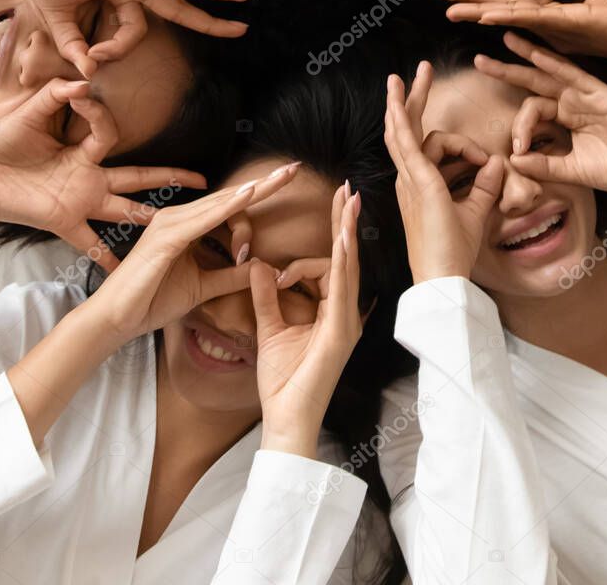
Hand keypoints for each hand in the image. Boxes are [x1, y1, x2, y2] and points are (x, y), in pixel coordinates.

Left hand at [0, 79, 204, 268]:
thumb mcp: (28, 113)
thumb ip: (56, 94)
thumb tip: (83, 82)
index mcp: (82, 150)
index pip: (110, 132)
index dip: (99, 112)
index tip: (81, 94)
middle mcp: (88, 176)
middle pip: (139, 177)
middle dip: (171, 177)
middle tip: (202, 179)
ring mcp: (79, 201)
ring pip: (126, 208)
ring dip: (153, 215)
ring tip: (182, 225)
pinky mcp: (62, 220)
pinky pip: (89, 244)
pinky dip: (106, 257)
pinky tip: (124, 272)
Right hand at [86, 163, 300, 343]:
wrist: (117, 320)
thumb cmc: (152, 300)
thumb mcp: (203, 287)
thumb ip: (231, 276)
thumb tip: (261, 267)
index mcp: (187, 227)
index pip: (230, 207)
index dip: (260, 197)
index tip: (288, 186)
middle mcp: (180, 218)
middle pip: (230, 197)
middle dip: (265, 183)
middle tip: (295, 168)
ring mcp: (171, 224)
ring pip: (221, 204)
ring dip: (254, 191)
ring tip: (283, 177)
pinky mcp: (167, 238)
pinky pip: (204, 219)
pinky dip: (228, 207)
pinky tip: (249, 195)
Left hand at [252, 183, 364, 458]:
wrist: (286, 419)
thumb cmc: (282, 382)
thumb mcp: (269, 328)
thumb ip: (266, 296)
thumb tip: (258, 265)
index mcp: (331, 311)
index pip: (330, 264)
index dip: (326, 238)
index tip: (312, 225)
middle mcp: (344, 313)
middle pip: (346, 257)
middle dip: (344, 221)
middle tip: (346, 188)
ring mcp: (346, 321)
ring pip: (348, 266)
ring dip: (347, 231)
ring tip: (348, 201)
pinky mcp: (340, 331)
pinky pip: (341, 288)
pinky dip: (342, 260)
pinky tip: (342, 237)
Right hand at [384, 63, 503, 282]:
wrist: (443, 277)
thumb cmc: (454, 252)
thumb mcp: (475, 211)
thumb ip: (486, 185)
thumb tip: (498, 161)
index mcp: (419, 185)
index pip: (426, 147)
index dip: (456, 141)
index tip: (485, 160)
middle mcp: (408, 178)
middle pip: (406, 130)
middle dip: (412, 99)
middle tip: (417, 72)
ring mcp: (410, 179)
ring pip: (406, 130)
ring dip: (408, 101)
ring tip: (414, 74)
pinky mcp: (418, 181)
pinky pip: (406, 143)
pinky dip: (401, 119)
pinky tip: (399, 100)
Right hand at [441, 0, 606, 68]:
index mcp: (555, 14)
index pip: (514, 1)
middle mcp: (551, 25)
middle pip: (504, 10)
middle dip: (471, 4)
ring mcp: (559, 28)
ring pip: (513, 17)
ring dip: (482, 12)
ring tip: (453, 11)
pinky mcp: (572, 27)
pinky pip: (536, 19)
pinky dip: (511, 17)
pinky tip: (489, 15)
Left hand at [477, 33, 606, 195]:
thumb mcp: (570, 170)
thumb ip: (543, 164)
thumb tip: (513, 161)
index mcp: (565, 117)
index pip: (533, 110)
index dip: (521, 127)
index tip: (517, 148)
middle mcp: (573, 102)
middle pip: (534, 81)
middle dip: (507, 71)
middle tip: (480, 61)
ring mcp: (587, 95)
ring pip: (552, 70)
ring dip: (528, 54)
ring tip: (506, 39)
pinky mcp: (602, 94)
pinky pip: (575, 75)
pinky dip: (556, 64)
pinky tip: (537, 55)